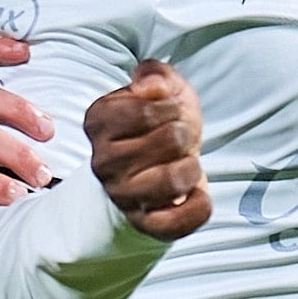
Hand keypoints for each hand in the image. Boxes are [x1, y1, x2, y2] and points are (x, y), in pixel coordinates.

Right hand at [85, 59, 209, 240]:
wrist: (153, 167)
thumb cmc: (158, 124)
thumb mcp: (159, 86)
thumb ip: (156, 74)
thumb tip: (154, 86)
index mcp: (98, 122)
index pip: (147, 110)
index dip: (172, 107)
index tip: (171, 112)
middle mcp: (103, 162)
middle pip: (171, 140)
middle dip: (187, 135)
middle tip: (181, 141)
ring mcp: (122, 196)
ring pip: (175, 180)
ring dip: (192, 167)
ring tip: (186, 165)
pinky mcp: (144, 224)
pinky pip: (179, 220)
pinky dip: (199, 205)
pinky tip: (196, 193)